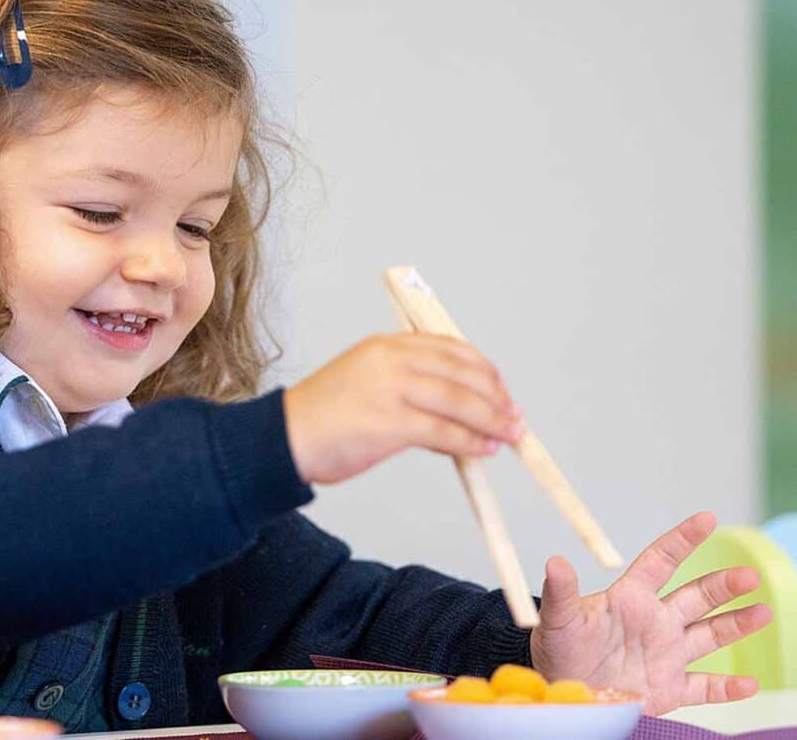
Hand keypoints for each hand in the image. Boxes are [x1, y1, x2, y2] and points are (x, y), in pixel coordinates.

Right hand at [282, 333, 522, 483]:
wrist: (282, 440)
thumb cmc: (321, 420)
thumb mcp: (366, 386)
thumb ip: (409, 392)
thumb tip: (457, 419)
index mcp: (386, 346)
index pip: (449, 349)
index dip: (483, 369)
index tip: (500, 389)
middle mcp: (391, 360)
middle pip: (461, 373)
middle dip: (496, 396)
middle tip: (515, 415)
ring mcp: (391, 390)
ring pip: (459, 401)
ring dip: (492, 420)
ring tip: (510, 435)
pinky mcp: (390, 423)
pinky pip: (444, 432)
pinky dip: (471, 442)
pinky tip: (485, 450)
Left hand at [529, 512, 772, 714]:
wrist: (563, 694)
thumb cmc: (557, 652)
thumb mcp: (558, 620)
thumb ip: (562, 593)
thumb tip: (554, 562)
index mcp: (630, 599)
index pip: (661, 561)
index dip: (683, 539)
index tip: (707, 518)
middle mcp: (654, 623)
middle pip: (696, 596)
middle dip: (723, 586)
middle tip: (750, 576)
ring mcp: (665, 655)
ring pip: (709, 635)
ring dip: (737, 624)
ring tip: (765, 613)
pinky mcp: (668, 689)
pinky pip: (704, 687)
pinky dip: (728, 687)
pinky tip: (751, 684)